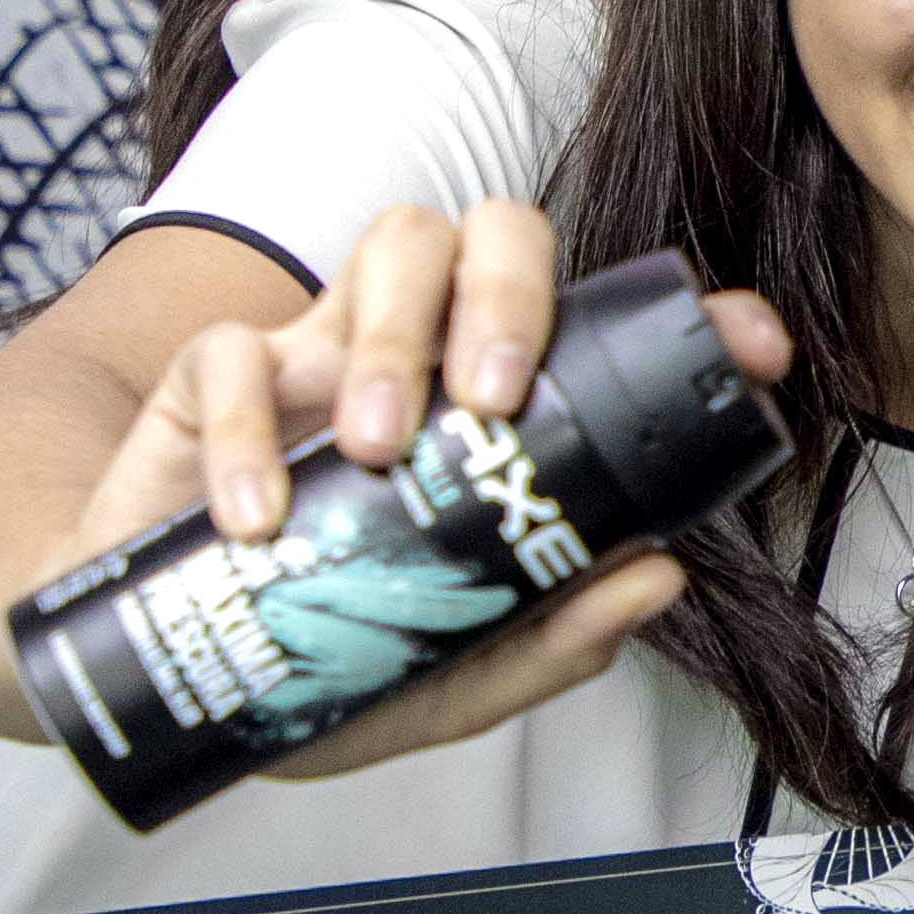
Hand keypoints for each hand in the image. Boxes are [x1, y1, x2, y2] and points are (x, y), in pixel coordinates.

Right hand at [54, 198, 791, 783]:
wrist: (165, 680)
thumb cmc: (318, 656)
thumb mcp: (445, 677)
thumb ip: (547, 639)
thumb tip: (659, 577)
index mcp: (493, 408)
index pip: (594, 320)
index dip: (680, 311)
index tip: (748, 343)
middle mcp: (420, 354)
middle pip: (490, 233)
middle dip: (508, 296)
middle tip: (494, 401)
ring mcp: (318, 351)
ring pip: (388, 246)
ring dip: (391, 338)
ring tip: (378, 452)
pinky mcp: (209, 377)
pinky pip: (232, 351)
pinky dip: (246, 428)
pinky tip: (262, 517)